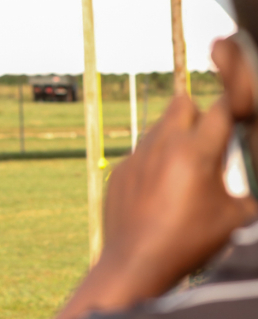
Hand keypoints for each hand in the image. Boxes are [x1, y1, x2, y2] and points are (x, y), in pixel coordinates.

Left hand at [57, 96, 257, 317]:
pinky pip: (139, 154)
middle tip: (205, 142)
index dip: (233, 111)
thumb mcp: (233, 218)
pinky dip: (151, 163)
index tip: (238, 118)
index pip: (221, 109)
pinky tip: (156, 192)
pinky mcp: (119, 169)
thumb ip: (245, 193)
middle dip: (197, 115)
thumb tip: (245, 192)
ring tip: (181, 172)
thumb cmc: (189, 240)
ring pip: (158, 127)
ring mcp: (137, 155)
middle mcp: (163, 144)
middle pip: (183, 103)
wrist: (135, 262)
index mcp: (196, 151)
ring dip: (172, 138)